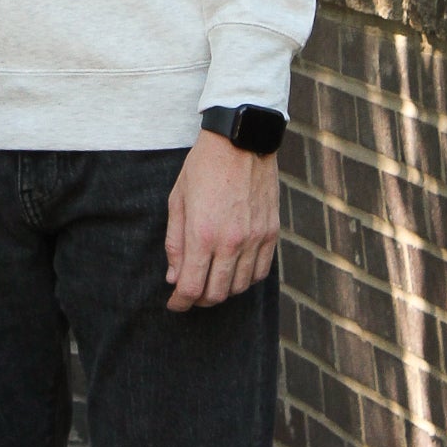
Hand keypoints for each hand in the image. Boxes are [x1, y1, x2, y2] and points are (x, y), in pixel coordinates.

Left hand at [164, 130, 278, 312]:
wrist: (241, 141)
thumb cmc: (203, 167)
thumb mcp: (177, 200)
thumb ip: (175, 242)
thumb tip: (174, 278)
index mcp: (203, 234)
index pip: (191, 287)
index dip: (180, 303)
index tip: (174, 305)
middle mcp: (231, 242)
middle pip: (216, 293)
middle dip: (199, 300)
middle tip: (190, 293)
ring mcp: (255, 239)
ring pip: (241, 287)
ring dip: (223, 290)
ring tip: (211, 280)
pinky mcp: (271, 233)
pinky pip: (261, 272)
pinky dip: (246, 279)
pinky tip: (235, 271)